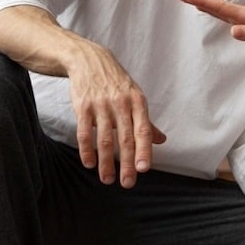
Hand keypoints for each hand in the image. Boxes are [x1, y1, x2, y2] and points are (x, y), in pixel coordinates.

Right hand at [65, 42, 165, 187]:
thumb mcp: (135, 98)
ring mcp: (101, 105)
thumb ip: (146, 122)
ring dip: (106, 162)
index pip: (143, 130)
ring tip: (108, 179)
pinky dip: (86, 150)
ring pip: (104, 139)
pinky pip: (85, 132)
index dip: (144, 150)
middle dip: (127, 163)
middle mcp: (120, 104)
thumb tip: (162, 140)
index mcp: (137, 102)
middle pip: (125, 139)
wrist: (89, 61)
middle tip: (128, 183)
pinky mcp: (83, 106)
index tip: (144, 169)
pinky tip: (90, 164)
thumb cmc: (116, 83)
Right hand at [175, 0, 244, 53]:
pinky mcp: (242, 22)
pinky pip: (223, 15)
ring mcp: (241, 17)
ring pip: (217, 8)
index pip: (218, 7)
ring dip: (202, 3)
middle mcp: (240, 13)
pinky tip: (206, 9)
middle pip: (214, 5)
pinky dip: (211, 10)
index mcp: (244, 15)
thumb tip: (233, 31)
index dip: (201, 1)